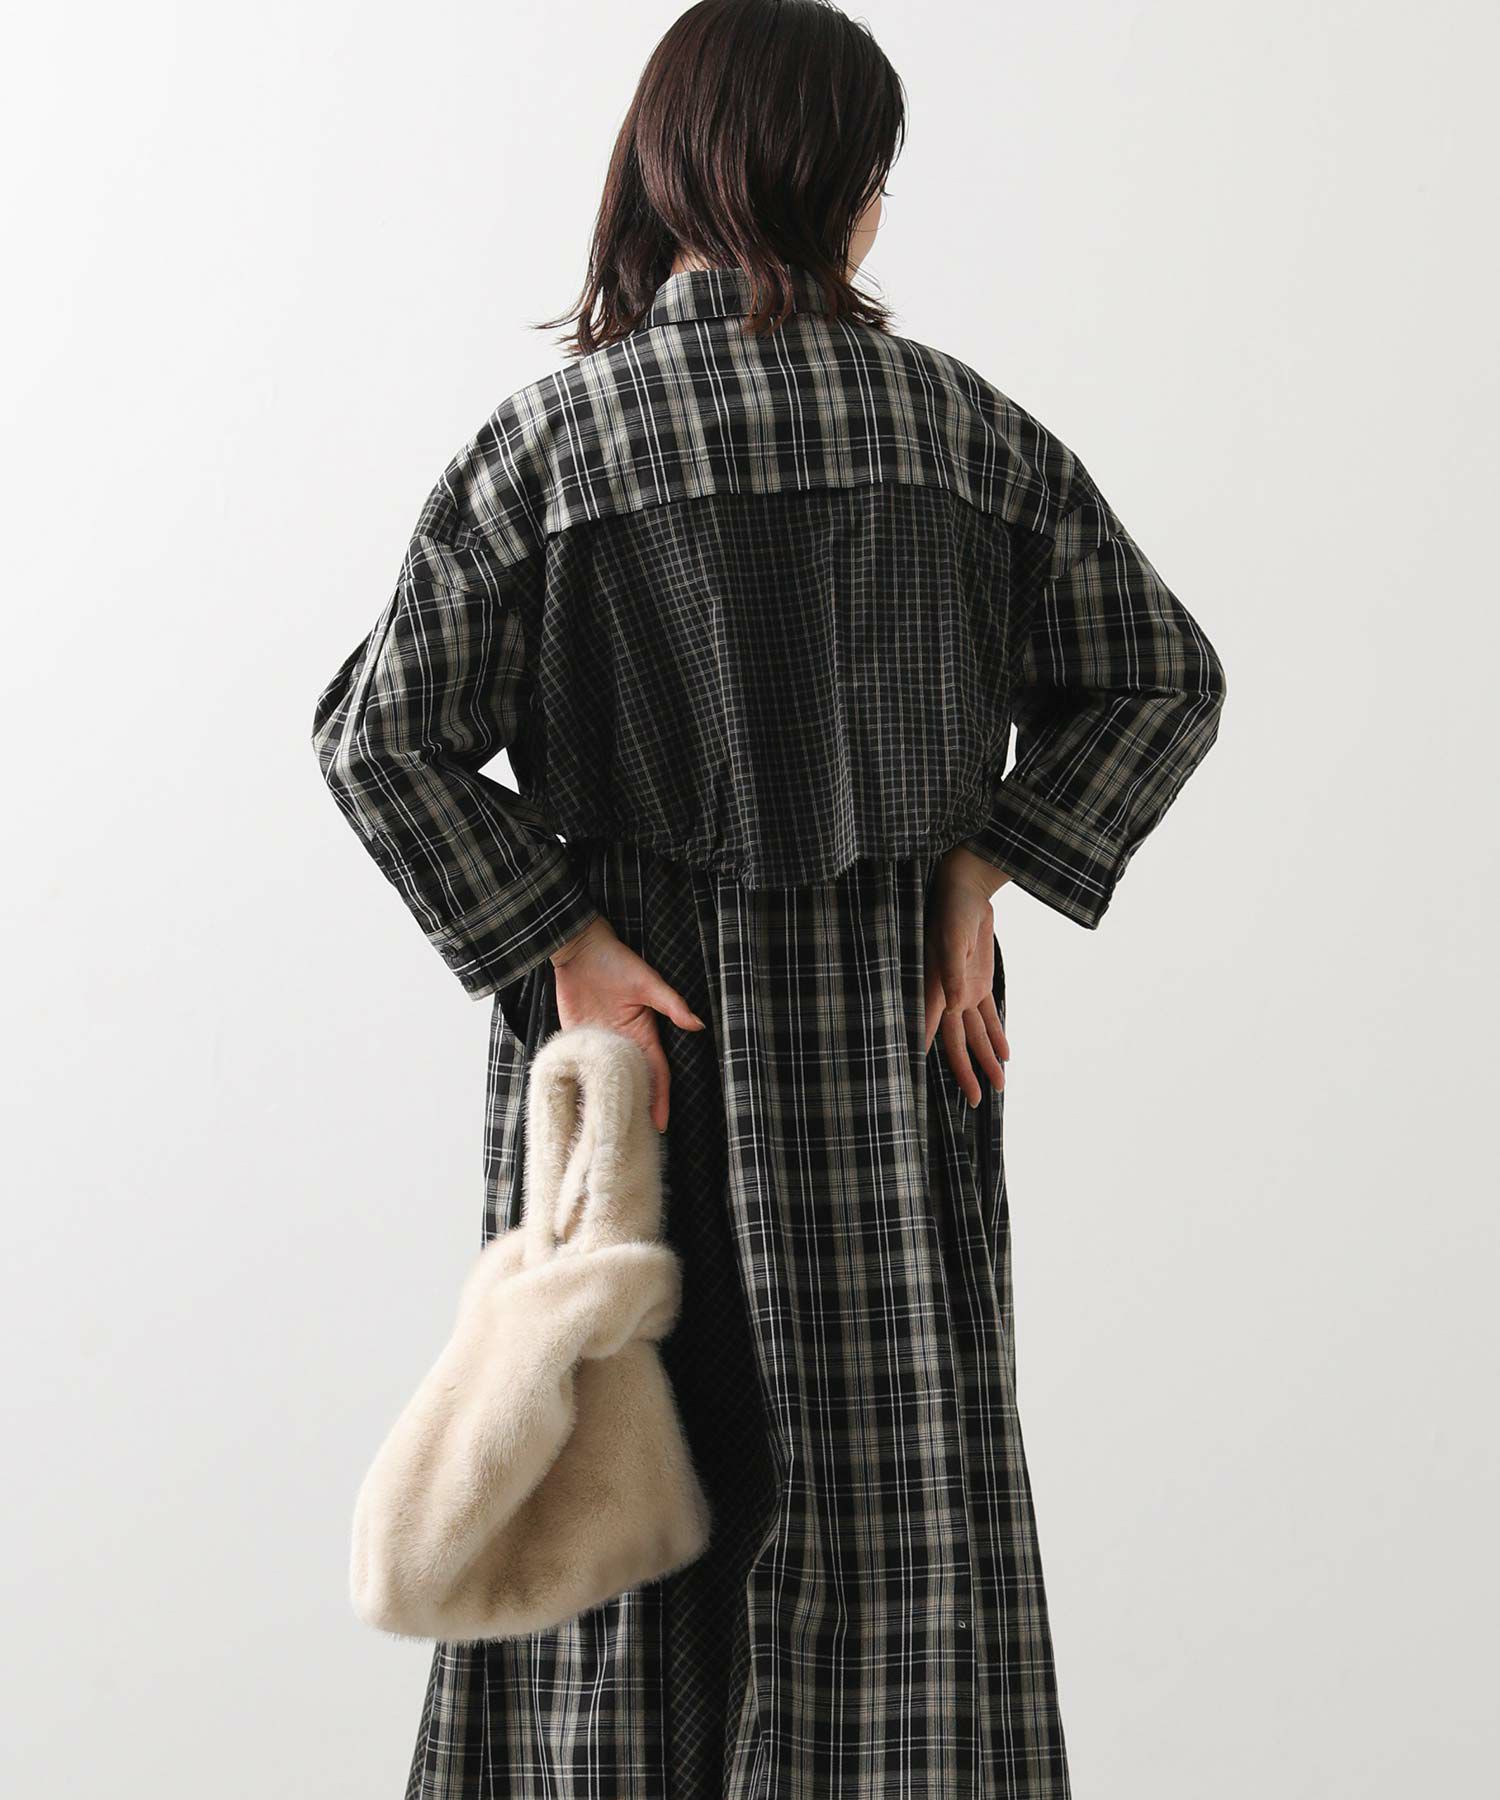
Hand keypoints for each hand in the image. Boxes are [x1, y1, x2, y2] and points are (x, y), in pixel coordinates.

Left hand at [549, 916, 705, 1131]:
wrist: (579, 950)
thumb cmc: (616, 961)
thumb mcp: (648, 982)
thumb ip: (671, 1004)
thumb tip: (698, 1024)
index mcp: (643, 1034)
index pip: (655, 1074)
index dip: (659, 1100)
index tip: (660, 1126)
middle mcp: (623, 1044)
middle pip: (633, 1083)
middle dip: (636, 1108)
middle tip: (634, 1139)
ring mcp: (599, 1044)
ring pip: (606, 1080)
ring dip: (608, 1101)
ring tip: (607, 1132)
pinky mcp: (577, 1039)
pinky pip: (580, 1068)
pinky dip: (581, 1086)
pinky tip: (579, 1106)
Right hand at [923, 848, 1010, 1105]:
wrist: (966, 887)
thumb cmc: (954, 908)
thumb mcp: (955, 935)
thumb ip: (954, 968)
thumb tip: (958, 1006)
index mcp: (935, 986)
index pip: (928, 1028)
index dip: (923, 1055)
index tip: (917, 1084)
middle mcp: (946, 994)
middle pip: (955, 1042)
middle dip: (965, 1071)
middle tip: (973, 1102)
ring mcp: (962, 990)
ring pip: (974, 1034)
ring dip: (986, 1059)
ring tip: (997, 1087)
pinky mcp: (978, 982)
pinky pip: (987, 1016)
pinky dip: (995, 1036)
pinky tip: (1005, 1056)